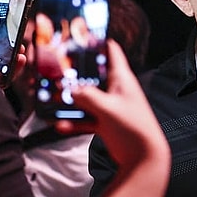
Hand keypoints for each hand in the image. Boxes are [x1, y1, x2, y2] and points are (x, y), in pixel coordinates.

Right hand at [53, 39, 167, 167]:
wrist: (143, 159)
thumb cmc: (134, 130)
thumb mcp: (107, 108)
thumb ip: (87, 96)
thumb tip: (69, 90)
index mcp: (122, 79)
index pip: (111, 51)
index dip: (96, 41)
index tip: (78, 36)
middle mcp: (116, 90)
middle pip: (92, 75)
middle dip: (75, 74)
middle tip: (56, 72)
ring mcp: (110, 107)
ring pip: (86, 98)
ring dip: (70, 101)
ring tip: (53, 100)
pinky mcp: (106, 123)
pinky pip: (85, 118)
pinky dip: (74, 121)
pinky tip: (61, 125)